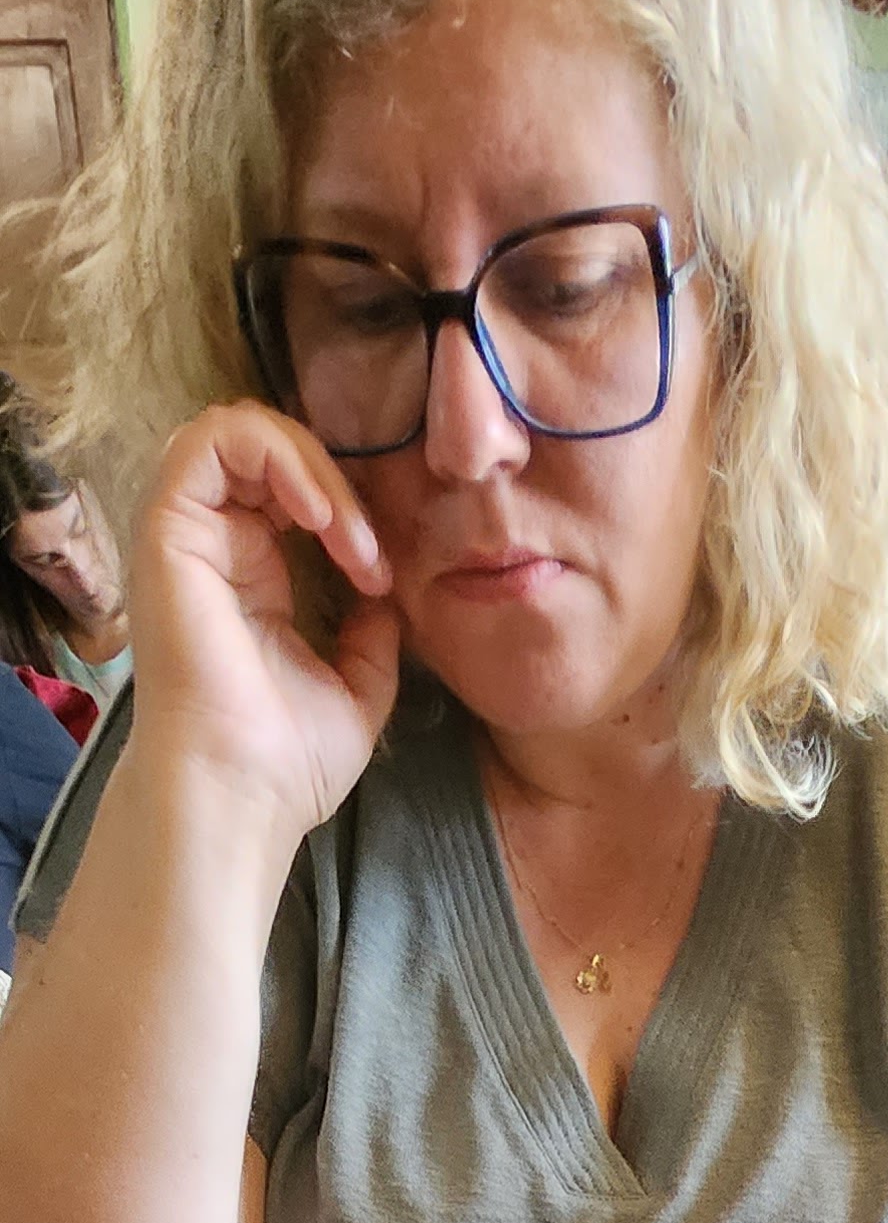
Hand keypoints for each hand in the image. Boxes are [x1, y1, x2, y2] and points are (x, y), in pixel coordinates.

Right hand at [128, 403, 400, 852]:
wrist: (242, 792)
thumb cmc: (287, 762)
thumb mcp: (357, 688)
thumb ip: (372, 633)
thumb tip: (387, 594)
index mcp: (251, 577)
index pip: (292, 492)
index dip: (347, 511)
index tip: (381, 575)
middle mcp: (214, 547)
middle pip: (271, 452)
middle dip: (335, 483)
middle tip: (368, 552)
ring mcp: (187, 533)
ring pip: (242, 431)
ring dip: (310, 466)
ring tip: (342, 530)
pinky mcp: (167, 524)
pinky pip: (214, 437)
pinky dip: (276, 455)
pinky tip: (316, 512)